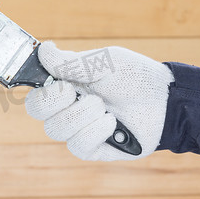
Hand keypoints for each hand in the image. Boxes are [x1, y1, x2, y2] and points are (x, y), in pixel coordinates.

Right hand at [24, 41, 174, 160]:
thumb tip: (43, 50)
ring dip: (83, 115)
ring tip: (105, 107)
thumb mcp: (104, 63)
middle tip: (82, 92)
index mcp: (65, 85)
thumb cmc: (134, 77)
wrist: (164, 100)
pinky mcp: (92, 148)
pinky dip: (95, 131)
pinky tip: (113, 123)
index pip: (35, 91)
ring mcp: (78, 129)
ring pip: (56, 130)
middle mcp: (67, 108)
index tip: (62, 83)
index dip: (40, 89)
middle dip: (58, 100)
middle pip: (37, 111)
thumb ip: (71, 62)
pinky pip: (77, 145)